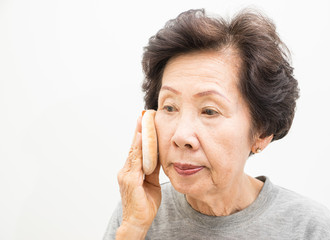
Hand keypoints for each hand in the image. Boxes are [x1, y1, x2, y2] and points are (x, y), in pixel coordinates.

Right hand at [116, 114, 160, 234]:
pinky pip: (135, 161)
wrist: (138, 222)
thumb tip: (159, 154)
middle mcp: (126, 170)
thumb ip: (153, 168)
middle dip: (139, 131)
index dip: (141, 135)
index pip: (137, 149)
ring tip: (143, 121)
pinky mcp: (129, 180)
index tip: (145, 121)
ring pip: (134, 151)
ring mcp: (126, 175)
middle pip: (134, 147)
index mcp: (132, 171)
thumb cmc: (144, 204)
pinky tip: (141, 139)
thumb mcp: (152, 182)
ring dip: (139, 136)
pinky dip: (138, 149)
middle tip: (144, 115)